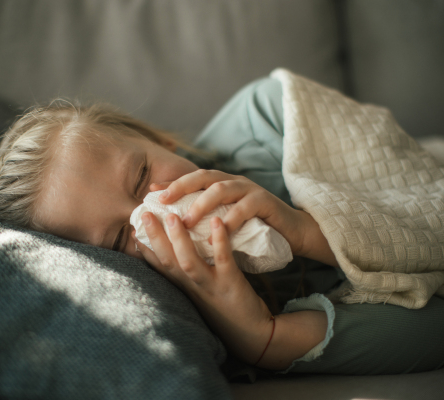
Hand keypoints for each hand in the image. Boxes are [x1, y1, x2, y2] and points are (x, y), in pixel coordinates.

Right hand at [134, 211, 274, 363]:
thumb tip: (179, 250)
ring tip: (172, 216)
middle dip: (154, 237)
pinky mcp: (230, 285)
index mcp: (183, 287)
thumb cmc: (227, 308)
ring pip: (188, 262)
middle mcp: (191, 287)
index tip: (132, 227)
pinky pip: (223, 260)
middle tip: (145, 213)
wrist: (253, 336)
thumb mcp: (202, 292)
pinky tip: (217, 222)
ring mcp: (210, 286)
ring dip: (179, 240)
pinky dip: (219, 241)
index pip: (158, 266)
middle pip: (167, 261)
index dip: (143, 247)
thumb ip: (190, 273)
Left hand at [150, 170, 337, 266]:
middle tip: (163, 201)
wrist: (293, 233)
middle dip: (181, 187)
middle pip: (203, 177)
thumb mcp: (225, 223)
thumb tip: (173, 227)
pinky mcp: (266, 202)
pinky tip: (220, 230)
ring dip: (202, 203)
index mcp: (221, 186)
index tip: (150, 193)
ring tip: (186, 220)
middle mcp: (234, 183)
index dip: (172, 184)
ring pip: (222, 189)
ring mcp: (251, 190)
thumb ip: (204, 220)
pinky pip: (247, 206)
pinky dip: (232, 217)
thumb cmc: (255, 230)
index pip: (192, 180)